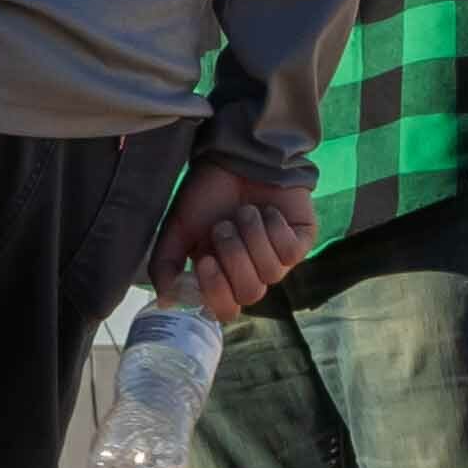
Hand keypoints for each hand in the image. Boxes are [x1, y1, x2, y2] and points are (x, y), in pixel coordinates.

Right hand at [156, 154, 303, 316]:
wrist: (236, 157)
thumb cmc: (208, 194)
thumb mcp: (178, 229)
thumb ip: (166, 265)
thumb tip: (167, 300)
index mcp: (222, 276)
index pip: (225, 310)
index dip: (217, 291)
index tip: (206, 260)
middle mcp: (251, 273)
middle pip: (250, 294)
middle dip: (234, 256)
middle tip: (223, 226)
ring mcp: (278, 260)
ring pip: (270, 273)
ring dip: (252, 236)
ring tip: (245, 211)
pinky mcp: (301, 242)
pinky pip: (291, 253)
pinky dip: (274, 228)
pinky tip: (268, 211)